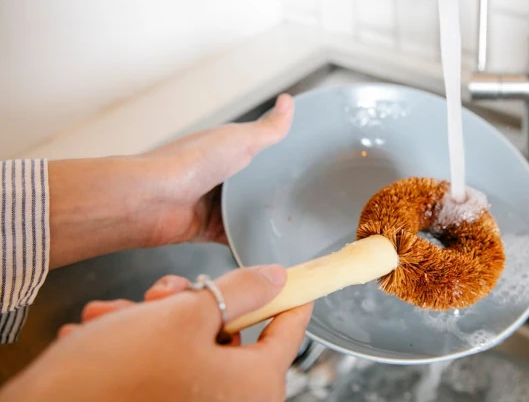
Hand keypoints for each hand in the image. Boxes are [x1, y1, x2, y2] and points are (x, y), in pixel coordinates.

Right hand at [0, 265, 313, 400]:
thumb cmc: (115, 377)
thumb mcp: (183, 315)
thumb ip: (239, 291)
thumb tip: (275, 279)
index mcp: (255, 386)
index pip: (289, 330)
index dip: (290, 296)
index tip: (293, 279)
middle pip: (228, 333)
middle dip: (188, 305)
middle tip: (159, 294)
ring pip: (187, 347)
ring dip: (150, 322)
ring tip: (113, 316)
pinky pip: (161, 371)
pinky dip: (133, 349)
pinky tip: (100, 337)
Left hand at [48, 94, 293, 267]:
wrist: (151, 200)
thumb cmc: (189, 162)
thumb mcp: (238, 139)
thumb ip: (268, 129)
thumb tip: (289, 102)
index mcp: (228, 149)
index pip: (263, 151)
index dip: (284, 158)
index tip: (310, 166)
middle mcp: (222, 176)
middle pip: (258, 186)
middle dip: (278, 194)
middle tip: (312, 202)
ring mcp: (215, 204)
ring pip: (250, 213)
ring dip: (266, 220)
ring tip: (299, 227)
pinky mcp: (210, 230)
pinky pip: (237, 238)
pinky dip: (251, 242)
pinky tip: (273, 246)